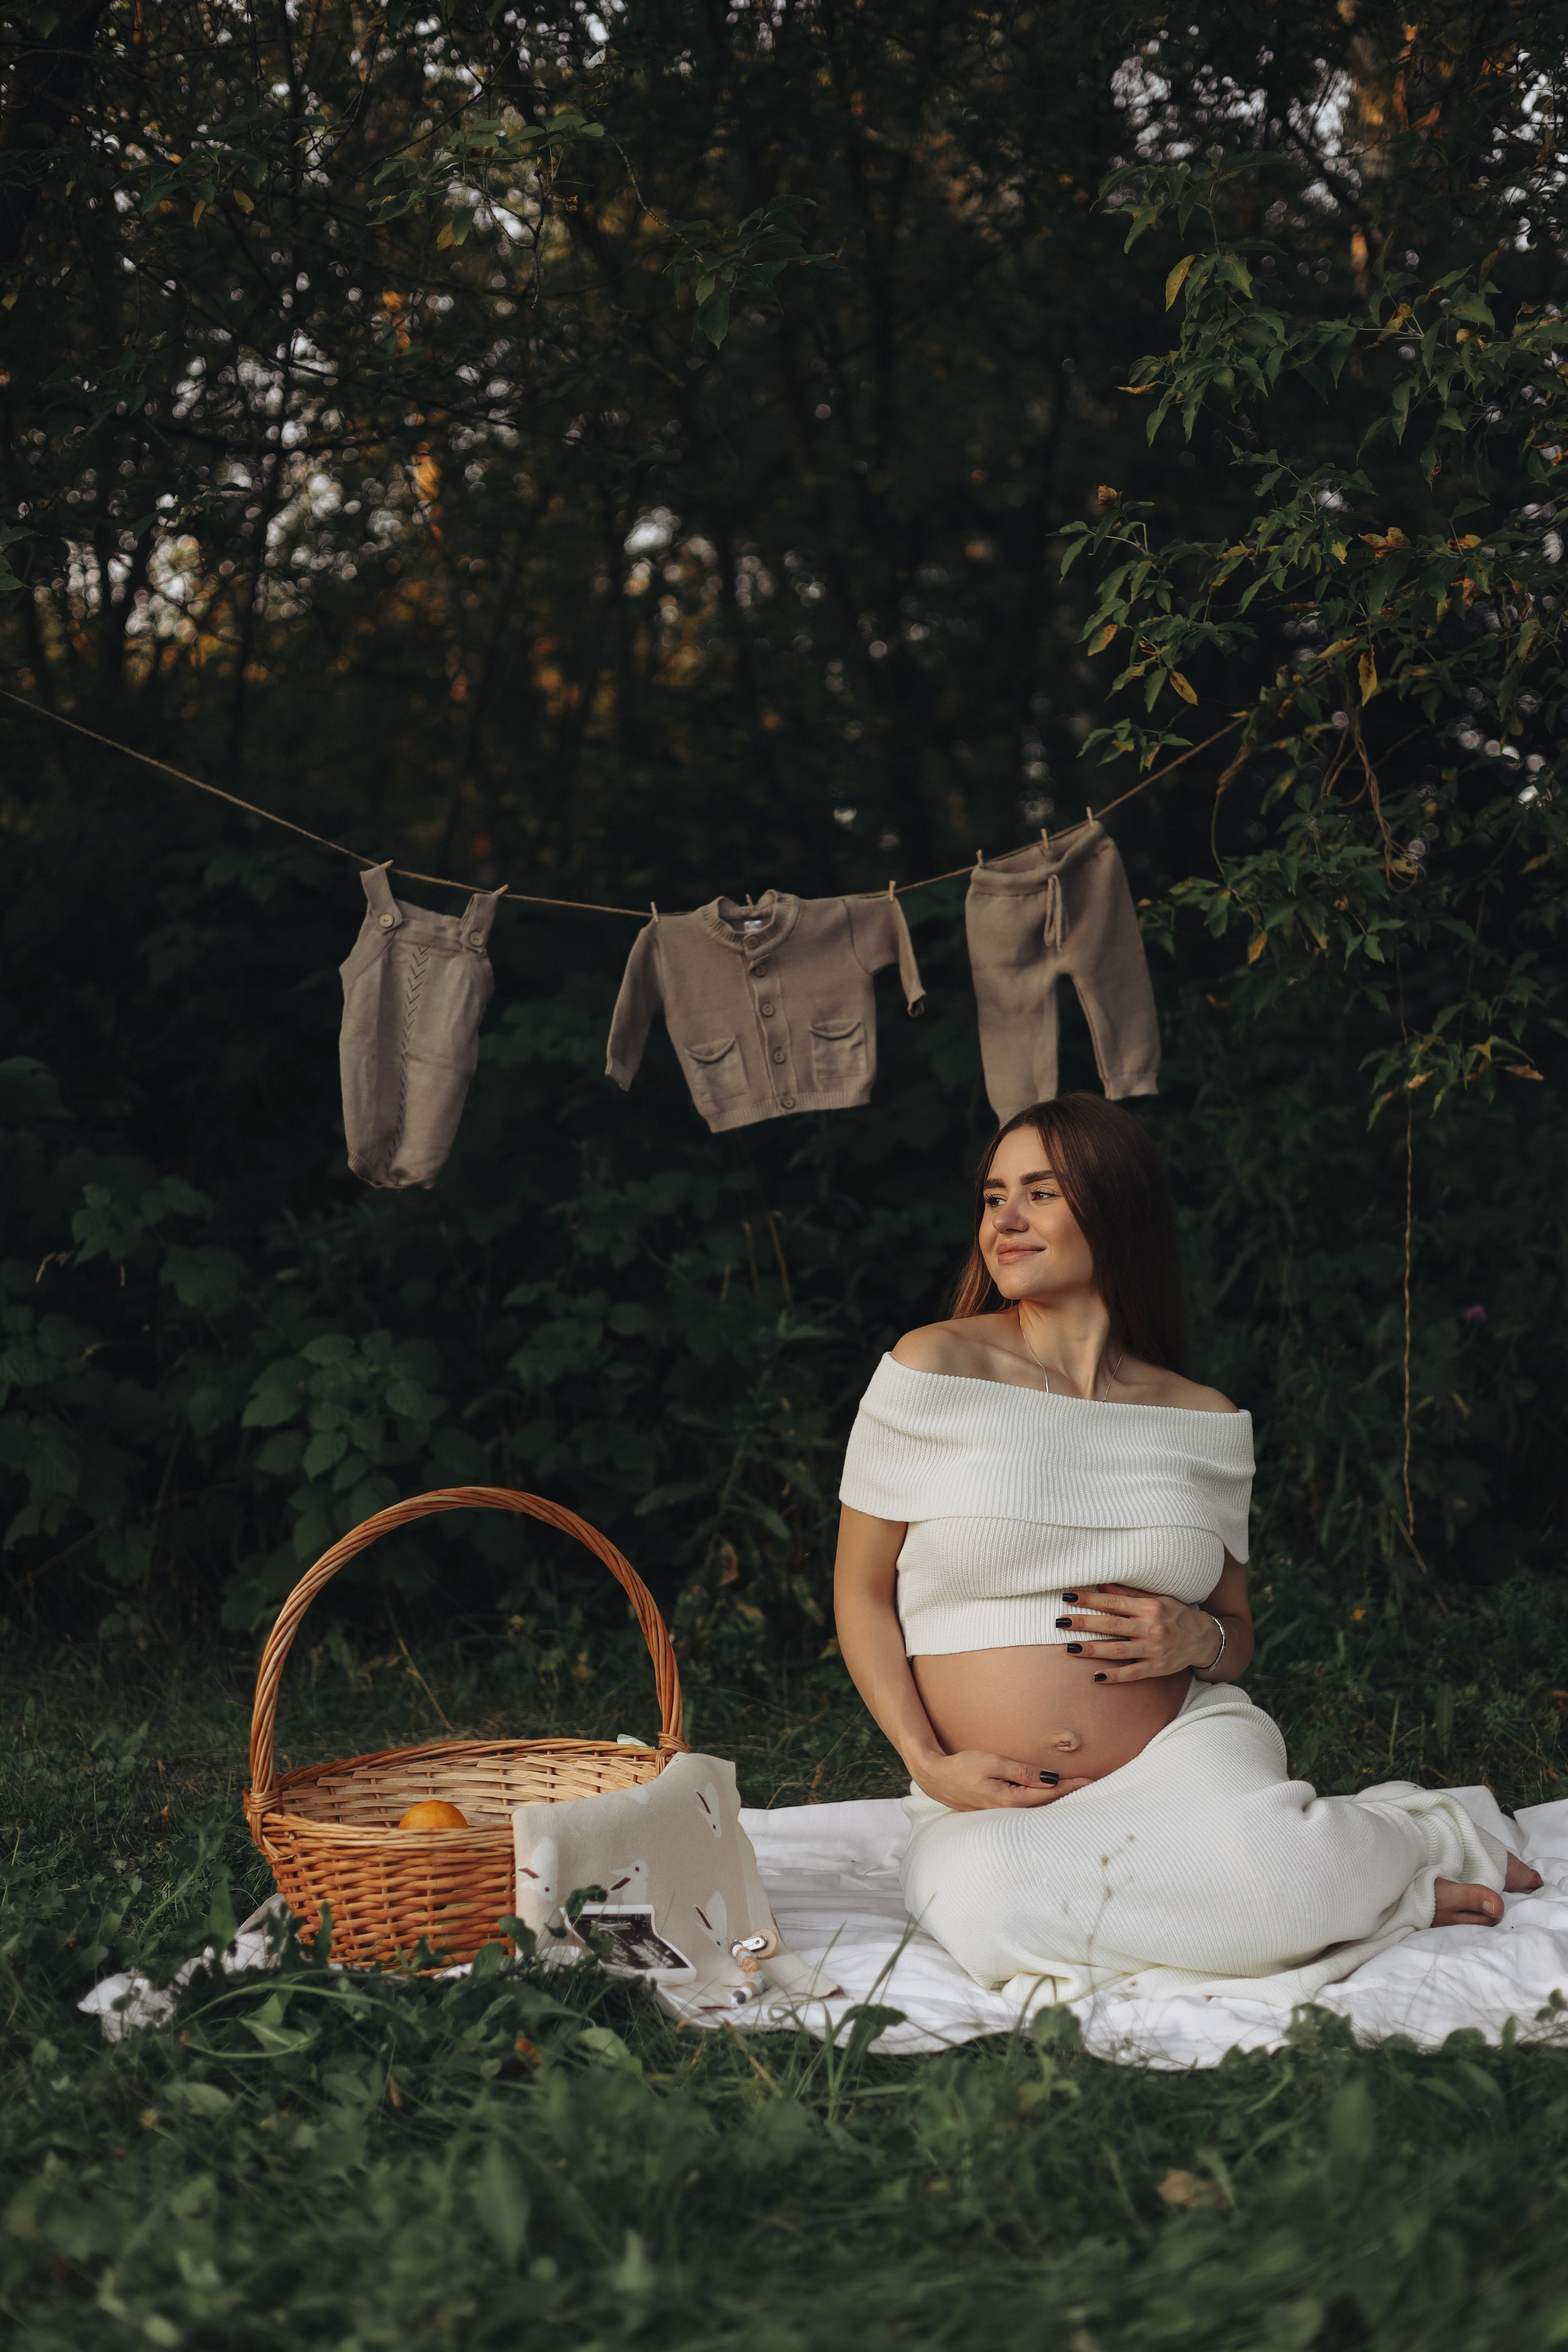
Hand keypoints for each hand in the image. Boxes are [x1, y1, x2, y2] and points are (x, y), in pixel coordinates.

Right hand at [909, 1748, 1095, 1811]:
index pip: (1049, 1793)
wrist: (935, 1777)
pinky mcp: (997, 1810)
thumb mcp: (993, 1763)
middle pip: (1047, 1804)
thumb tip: (1051, 1779)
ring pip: (1038, 1807)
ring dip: (1057, 1799)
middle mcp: (1009, 1811)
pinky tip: (1050, 1797)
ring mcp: (1002, 1813)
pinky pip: (1027, 1807)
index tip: (1091, 1781)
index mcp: (1010, 1800)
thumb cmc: (962, 1767)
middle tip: (1093, 1787)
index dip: (1071, 1786)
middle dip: (1070, 1795)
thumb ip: (1023, 1771)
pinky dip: (1042, 1801)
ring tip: (1078, 1792)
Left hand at [1058, 1584, 1223, 1682]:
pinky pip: (1132, 1673)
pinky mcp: (1157, 1668)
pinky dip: (1114, 1675)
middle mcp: (1151, 1628)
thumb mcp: (1156, 1598)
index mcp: (1149, 1607)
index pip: (1113, 1602)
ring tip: (1070, 1648)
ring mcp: (1154, 1650)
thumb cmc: (1175, 1614)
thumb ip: (1129, 1594)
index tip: (1068, 1597)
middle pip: (1112, 1625)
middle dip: (1084, 1623)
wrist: (1203, 1639)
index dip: (1090, 1599)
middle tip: (1060, 1621)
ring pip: (1118, 1650)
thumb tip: (1101, 1584)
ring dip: (1093, 1649)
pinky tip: (1095, 1676)